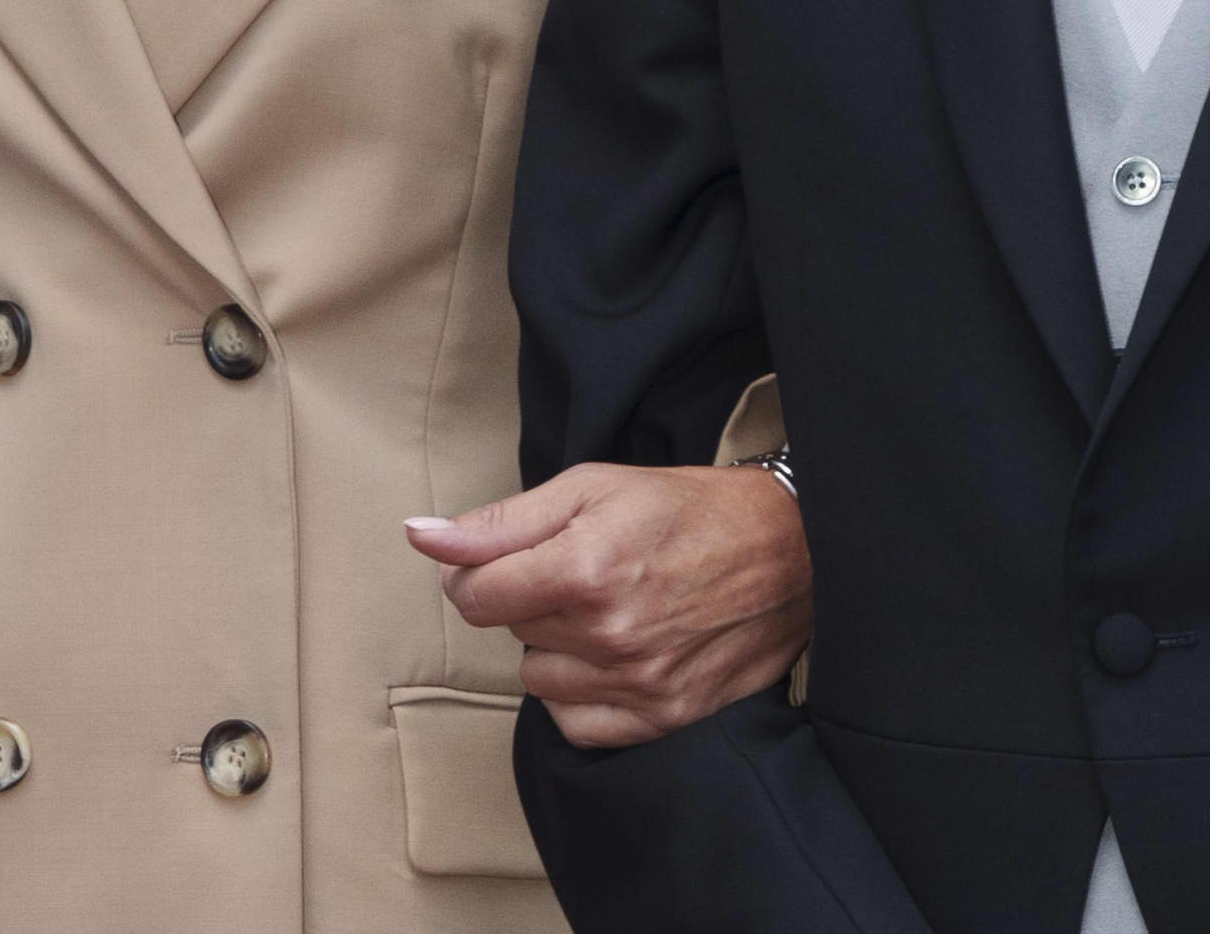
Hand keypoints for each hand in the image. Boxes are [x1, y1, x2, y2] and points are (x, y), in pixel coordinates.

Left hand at [407, 463, 811, 747]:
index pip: (474, 597)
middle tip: (586, 570)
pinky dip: (582, 693)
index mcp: (584, 567)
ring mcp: (636, 683)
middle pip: (510, 633)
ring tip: (610, 610)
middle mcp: (607, 634)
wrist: (789, 552)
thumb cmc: (686, 510)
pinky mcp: (661, 719)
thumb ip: (500, 522)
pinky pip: (574, 724)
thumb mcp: (591, 487)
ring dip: (559, 648)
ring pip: (538, 679)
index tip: (511, 560)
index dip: (480, 573)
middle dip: (533, 600)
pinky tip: (617, 655)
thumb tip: (420, 538)